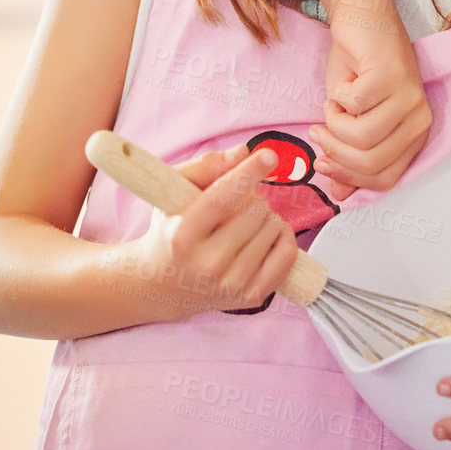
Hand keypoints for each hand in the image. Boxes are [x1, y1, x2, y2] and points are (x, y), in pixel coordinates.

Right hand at [133, 144, 299, 318]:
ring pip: (273, 227)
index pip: (221, 199)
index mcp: (182, 237)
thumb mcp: (173, 194)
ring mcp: (232, 284)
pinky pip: (287, 253)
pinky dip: (283, 235)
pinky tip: (265, 233)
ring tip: (244, 222)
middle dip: (252, 196)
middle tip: (236, 205)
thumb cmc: (170, 231)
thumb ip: (204, 167)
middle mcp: (207, 265)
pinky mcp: (253, 296)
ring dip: (265, 215)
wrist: (163, 286)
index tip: (268, 156)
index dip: (247, 173)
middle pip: (254, 210)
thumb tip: (241, 153)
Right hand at [309, 3, 431, 199]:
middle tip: (319, 132)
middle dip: (334, 152)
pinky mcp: (393, 76)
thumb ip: (347, 157)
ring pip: (361, 138)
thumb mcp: (348, 120)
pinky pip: (353, 106)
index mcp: (414, 135)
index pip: (384, 180)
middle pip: (370, 163)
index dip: (348, 178)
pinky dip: (337, 97)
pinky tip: (342, 83)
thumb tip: (338, 195)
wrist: (361, 19)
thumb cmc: (356, 68)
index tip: (321, 163)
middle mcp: (419, 119)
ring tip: (332, 105)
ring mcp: (410, 97)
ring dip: (334, 123)